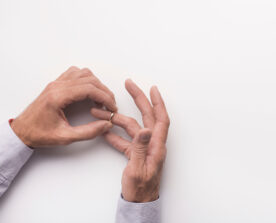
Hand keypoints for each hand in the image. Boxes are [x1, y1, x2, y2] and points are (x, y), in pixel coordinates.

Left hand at [10, 66, 116, 147]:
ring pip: (83, 73)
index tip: (112, 107)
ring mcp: (56, 83)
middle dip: (104, 91)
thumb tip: (106, 124)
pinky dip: (86, 79)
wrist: (22, 131)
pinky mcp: (56, 84)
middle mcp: (57, 86)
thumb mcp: (65, 137)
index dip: (105, 97)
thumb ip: (88, 132)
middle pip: (89, 79)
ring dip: (96, 84)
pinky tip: (89, 91)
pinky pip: (75, 73)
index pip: (89, 89)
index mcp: (58, 97)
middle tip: (110, 104)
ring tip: (100, 98)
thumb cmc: (39, 134)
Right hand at [91, 79, 169, 202]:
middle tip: (129, 85)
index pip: (160, 118)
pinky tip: (106, 131)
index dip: (158, 102)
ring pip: (132, 128)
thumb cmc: (141, 190)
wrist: (139, 203)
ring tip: (102, 112)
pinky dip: (116, 135)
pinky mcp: (136, 155)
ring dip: (118, 119)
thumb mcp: (138, 169)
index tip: (152, 88)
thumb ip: (140, 148)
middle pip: (147, 117)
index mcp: (157, 145)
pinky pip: (126, 141)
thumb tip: (146, 129)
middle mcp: (153, 144)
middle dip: (139, 99)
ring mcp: (144, 149)